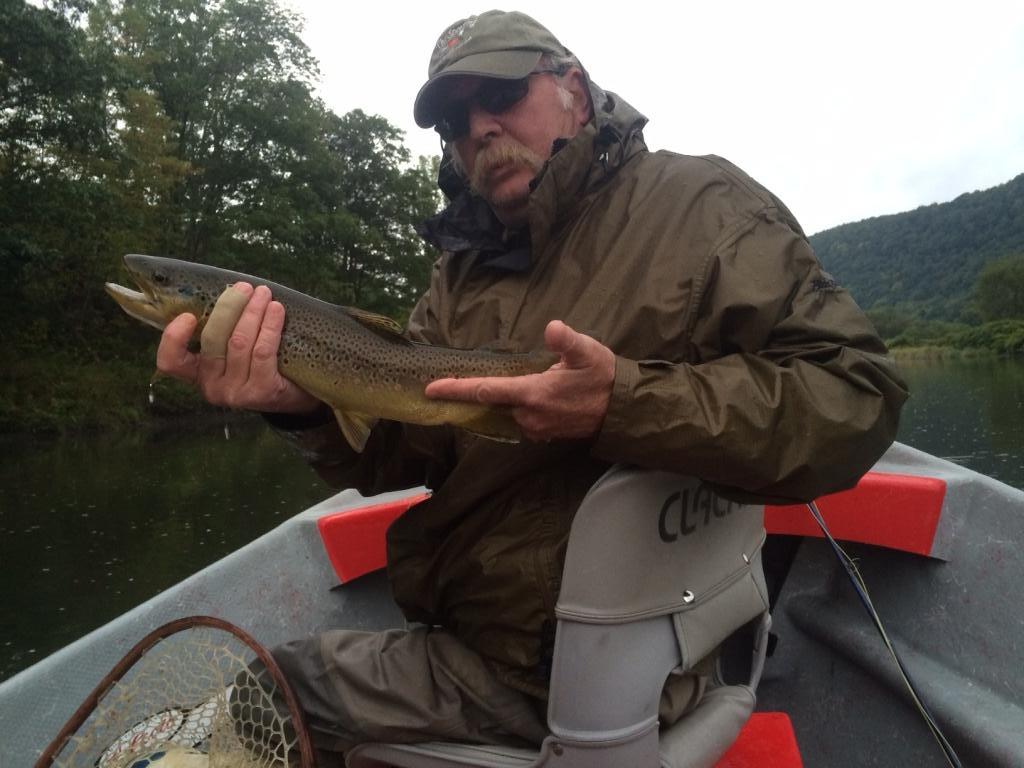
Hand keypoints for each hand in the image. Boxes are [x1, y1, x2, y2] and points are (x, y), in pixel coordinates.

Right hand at [155, 282, 320, 413]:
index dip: (173, 338)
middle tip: (244, 287)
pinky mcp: (261, 392)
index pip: (171, 361)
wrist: (296, 392)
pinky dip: (269, 325)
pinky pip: (263, 351)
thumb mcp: (235, 348)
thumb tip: (226, 289)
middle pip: (212, 340)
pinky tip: (276, 310)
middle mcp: (212, 387)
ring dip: (253, 311)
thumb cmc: (262, 363)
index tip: (188, 315)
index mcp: (198, 373)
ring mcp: (236, 393)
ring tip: (264, 293)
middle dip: (229, 307)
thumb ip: (222, 327)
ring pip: (239, 342)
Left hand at [424, 320, 614, 441]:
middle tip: (493, 373)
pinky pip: (523, 418)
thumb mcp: (587, 352)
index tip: (431, 388)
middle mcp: (529, 415)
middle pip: (494, 401)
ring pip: (509, 410)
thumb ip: (567, 340)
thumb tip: (553, 327)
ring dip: (510, 397)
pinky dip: (521, 406)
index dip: (456, 389)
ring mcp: (537, 427)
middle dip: (487, 389)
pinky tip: (536, 394)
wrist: (623, 409)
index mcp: (532, 394)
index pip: (485, 391)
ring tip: (527, 380)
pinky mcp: (545, 433)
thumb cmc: (603, 376)